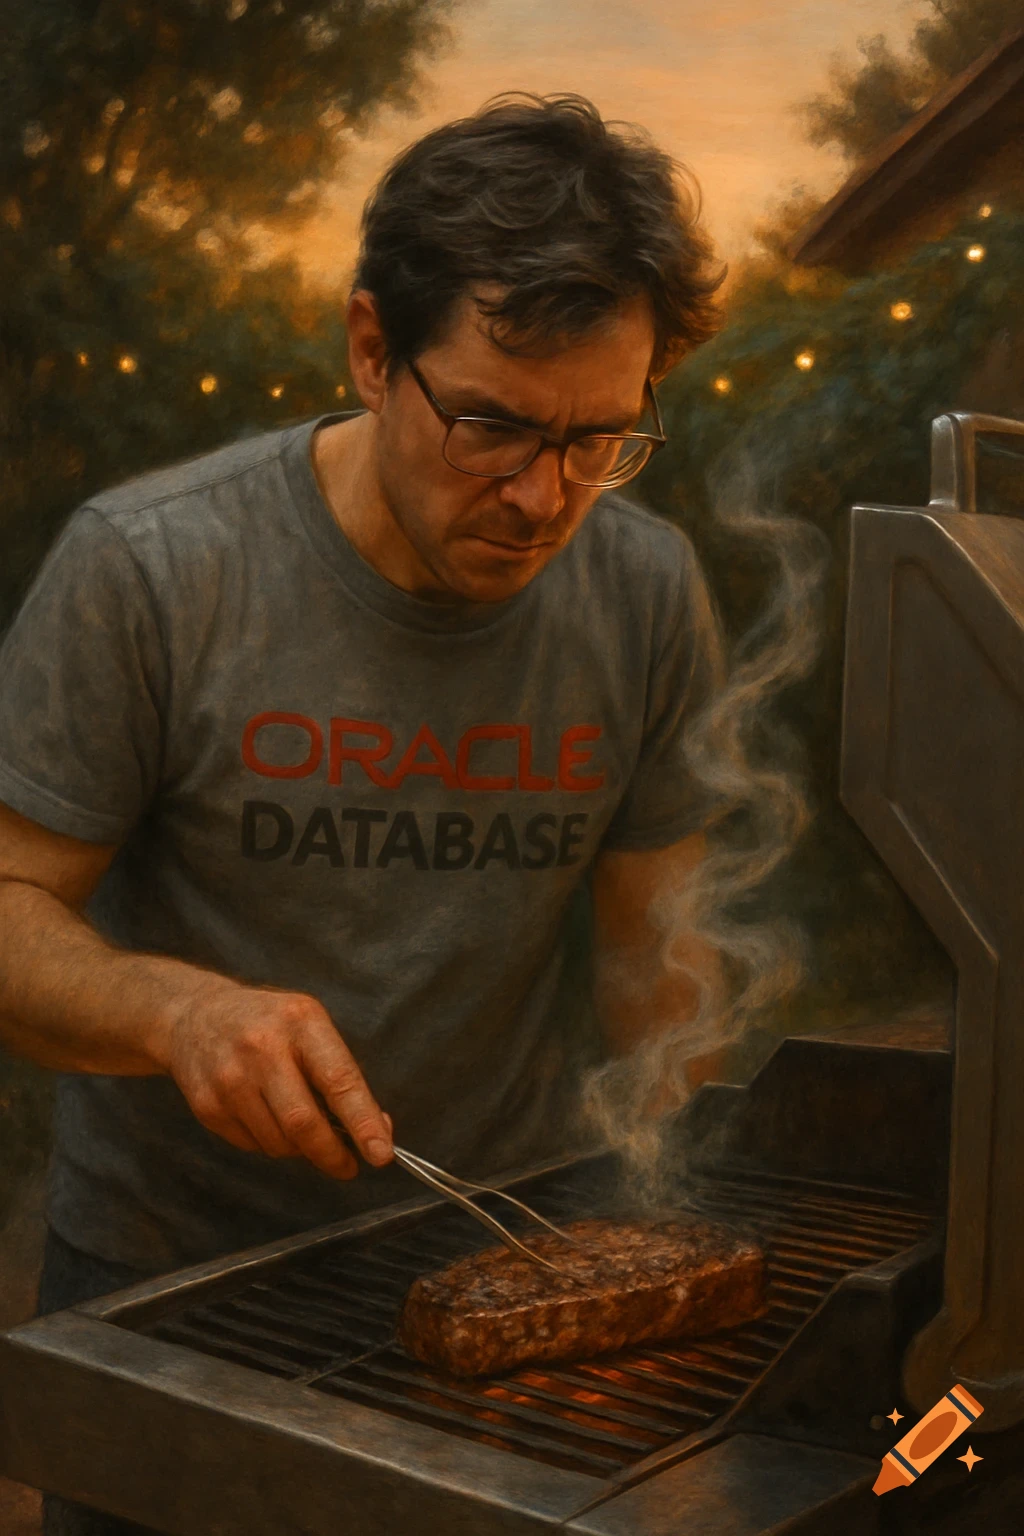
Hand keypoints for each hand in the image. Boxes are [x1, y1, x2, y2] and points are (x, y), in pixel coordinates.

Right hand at [154, 977, 392, 1179]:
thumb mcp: (311, 1028)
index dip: (363, 1122)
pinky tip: (267, 1116)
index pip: (339, 1081)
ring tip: (300, 1126)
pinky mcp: (207, 1105)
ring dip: (300, 1149)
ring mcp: (230, 1078)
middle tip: (348, 1167)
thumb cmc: (268, 1024)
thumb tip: (377, 1129)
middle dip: (332, 1155)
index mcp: (301, 1023)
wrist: (195, 1016)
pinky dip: (271, 1143)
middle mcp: (262, 1048)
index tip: (381, 1154)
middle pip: (303, 1123)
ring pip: (279, 1143)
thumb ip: (343, 1075)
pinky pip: (253, 1146)